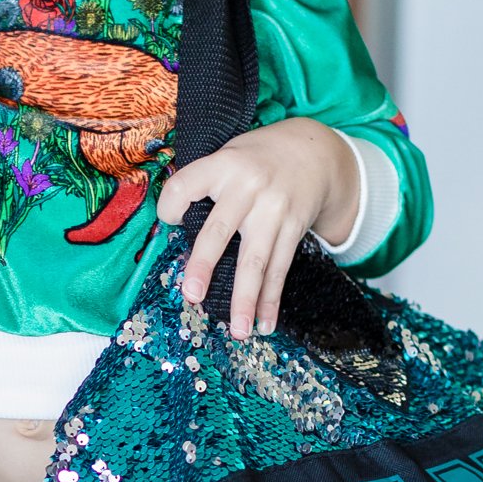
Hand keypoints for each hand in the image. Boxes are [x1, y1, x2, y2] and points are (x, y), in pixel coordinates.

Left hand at [156, 117, 359, 339]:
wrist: (314, 150)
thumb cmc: (257, 159)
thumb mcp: (228, 155)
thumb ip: (204, 185)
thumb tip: (175, 229)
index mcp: (222, 165)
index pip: (184, 187)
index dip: (170, 206)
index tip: (168, 220)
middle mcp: (247, 188)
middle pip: (220, 231)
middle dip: (204, 265)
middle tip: (191, 295)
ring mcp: (273, 211)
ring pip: (256, 260)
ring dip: (246, 299)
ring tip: (238, 331)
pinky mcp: (293, 228)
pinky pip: (280, 269)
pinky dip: (271, 299)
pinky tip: (264, 324)